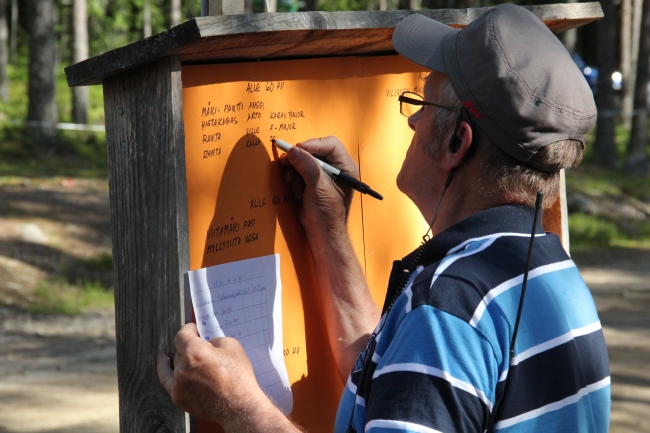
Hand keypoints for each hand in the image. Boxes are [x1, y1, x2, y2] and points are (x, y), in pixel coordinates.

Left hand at [157, 323, 274, 430]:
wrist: (240, 406)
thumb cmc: (238, 377)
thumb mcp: (232, 346)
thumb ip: (214, 340)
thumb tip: (207, 343)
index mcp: (195, 352)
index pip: (182, 335)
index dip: (189, 330)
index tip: (193, 329)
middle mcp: (182, 368)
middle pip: (180, 350)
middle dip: (190, 347)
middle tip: (202, 347)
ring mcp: (178, 384)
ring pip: (176, 364)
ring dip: (184, 359)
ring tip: (190, 356)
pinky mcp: (178, 397)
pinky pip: (167, 380)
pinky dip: (165, 370)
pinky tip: (164, 362)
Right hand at [279, 136, 357, 233]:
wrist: (321, 233)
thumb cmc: (327, 214)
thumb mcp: (318, 189)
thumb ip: (308, 167)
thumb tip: (293, 151)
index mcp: (345, 167)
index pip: (330, 144)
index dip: (313, 144)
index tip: (297, 149)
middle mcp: (336, 167)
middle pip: (315, 150)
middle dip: (300, 158)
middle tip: (286, 163)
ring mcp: (323, 173)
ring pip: (304, 159)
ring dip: (295, 170)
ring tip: (292, 182)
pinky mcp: (312, 179)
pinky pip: (299, 169)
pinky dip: (294, 177)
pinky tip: (296, 190)